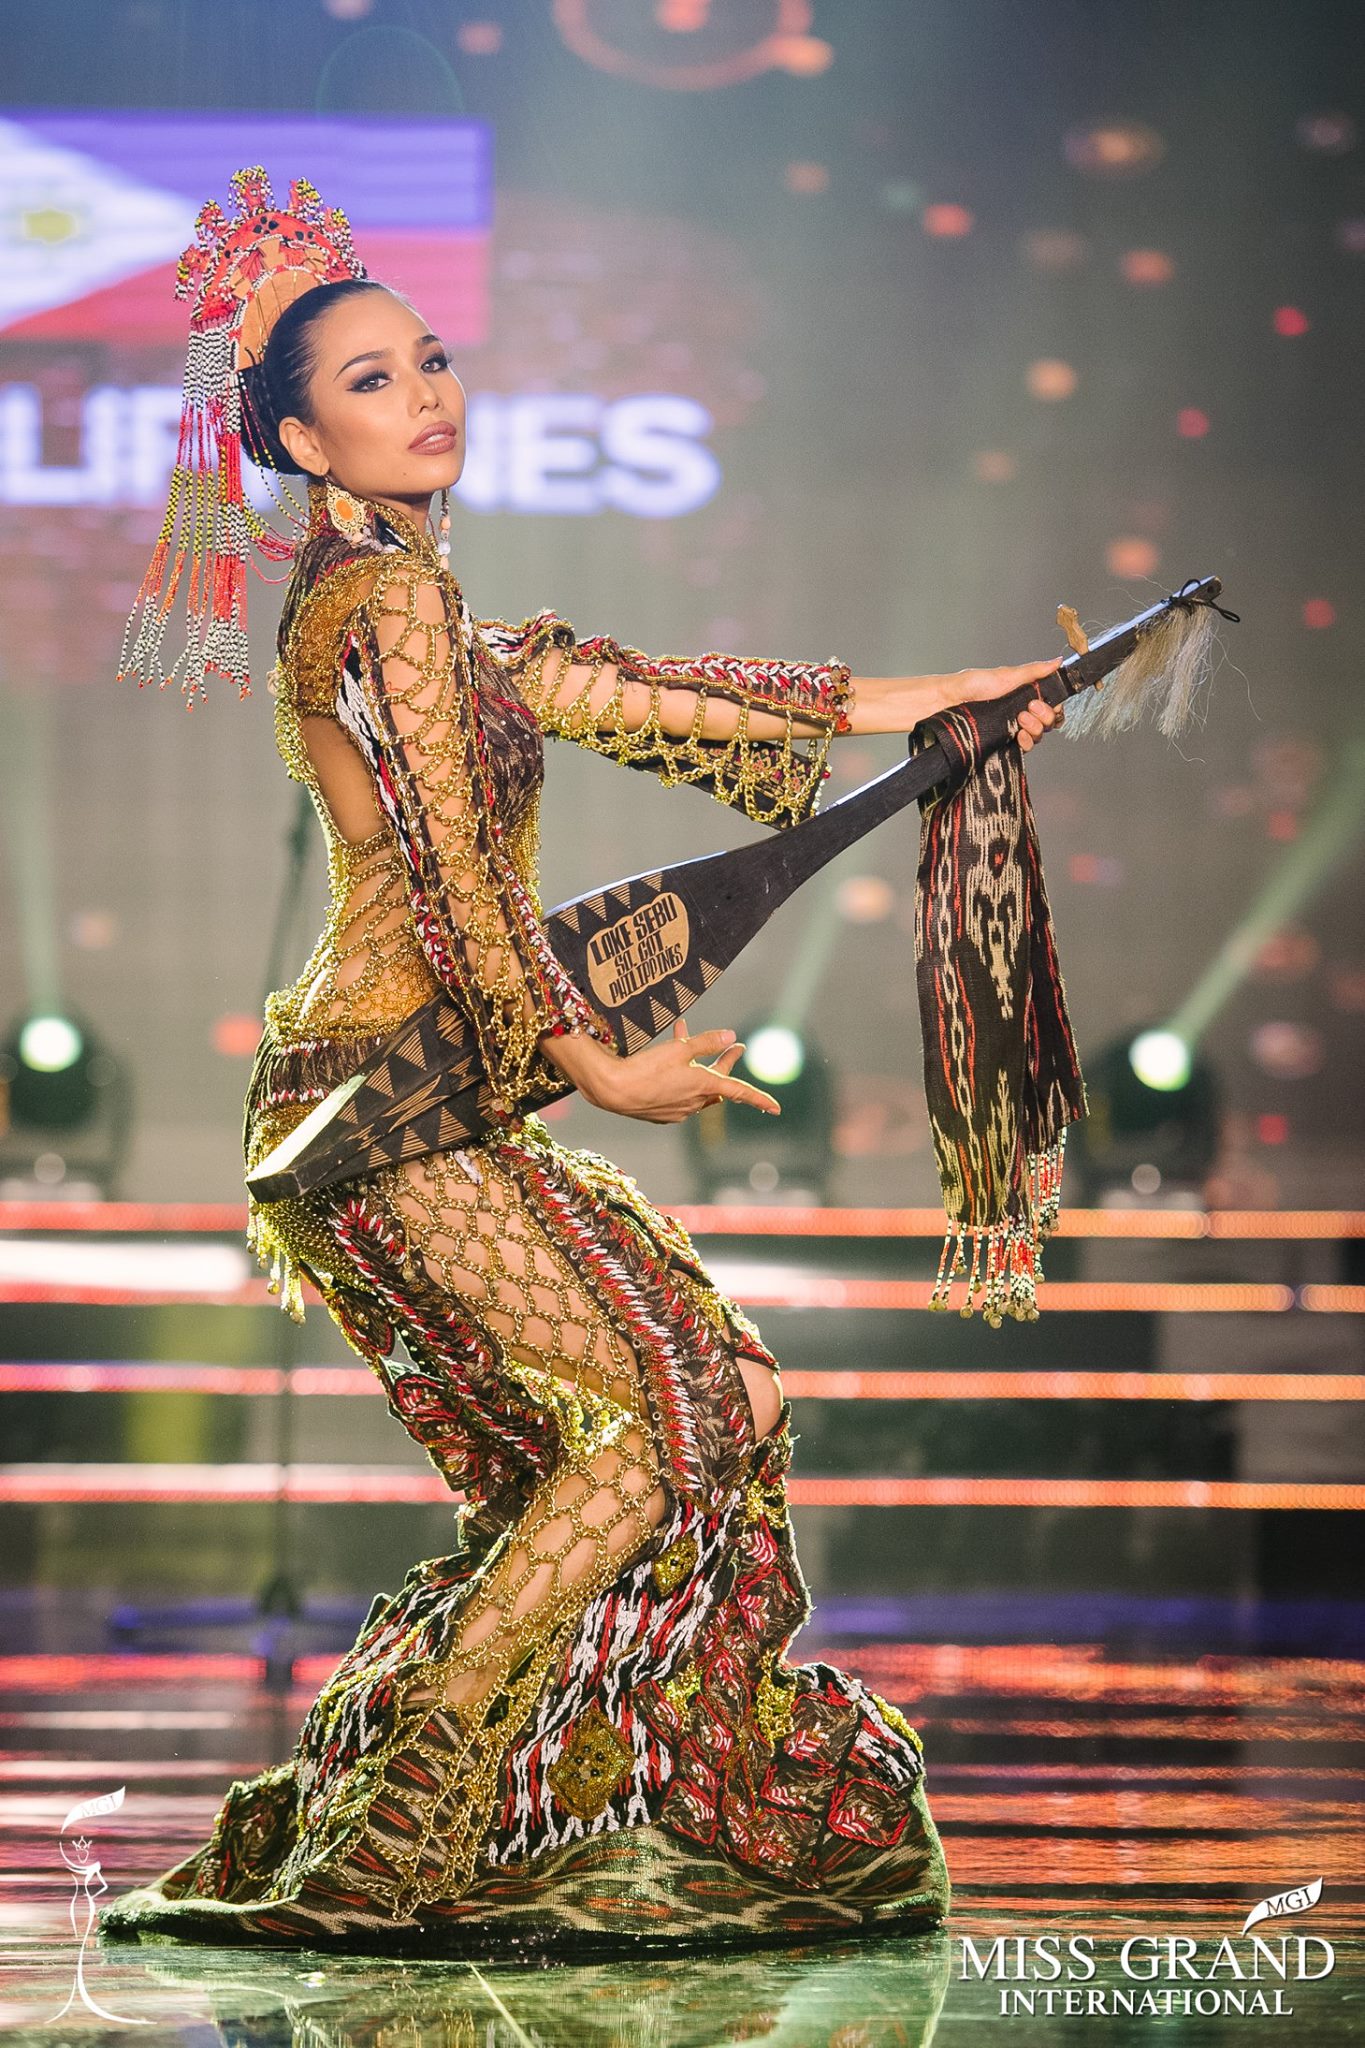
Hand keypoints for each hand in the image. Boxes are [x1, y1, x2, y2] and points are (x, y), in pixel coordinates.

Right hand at [542, 1017, 780, 1123]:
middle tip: (734, 1048)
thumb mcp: (679, 1050)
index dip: (759, 1098)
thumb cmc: (646, 1068)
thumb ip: (706, 1042)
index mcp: (703, 1086)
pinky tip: (666, 1063)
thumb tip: (731, 1036)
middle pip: (718, 1083)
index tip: (776, 1108)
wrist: (612, 1090)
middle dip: (725, 1063)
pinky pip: (680, 1094)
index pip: (739, 1091)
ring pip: (697, 1086)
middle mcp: (695, 1102)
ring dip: (698, 1066)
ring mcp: (679, 1110)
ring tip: (685, 1038)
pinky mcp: (663, 1113)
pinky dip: (680, 1078)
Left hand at [945, 658, 1065, 751]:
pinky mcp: (1003, 743)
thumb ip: (1034, 671)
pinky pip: (1025, 748)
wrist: (948, 702)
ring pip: (1038, 736)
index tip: (1042, 701)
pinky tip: (1019, 736)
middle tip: (1029, 708)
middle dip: (1044, 716)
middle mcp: (1021, 712)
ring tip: (1020, 720)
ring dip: (1035, 728)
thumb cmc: (971, 686)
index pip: (1051, 706)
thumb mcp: (1006, 675)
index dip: (1053, 707)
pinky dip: (1026, 743)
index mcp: (1024, 695)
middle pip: (1048, 722)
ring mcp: (1012, 729)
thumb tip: (1057, 662)